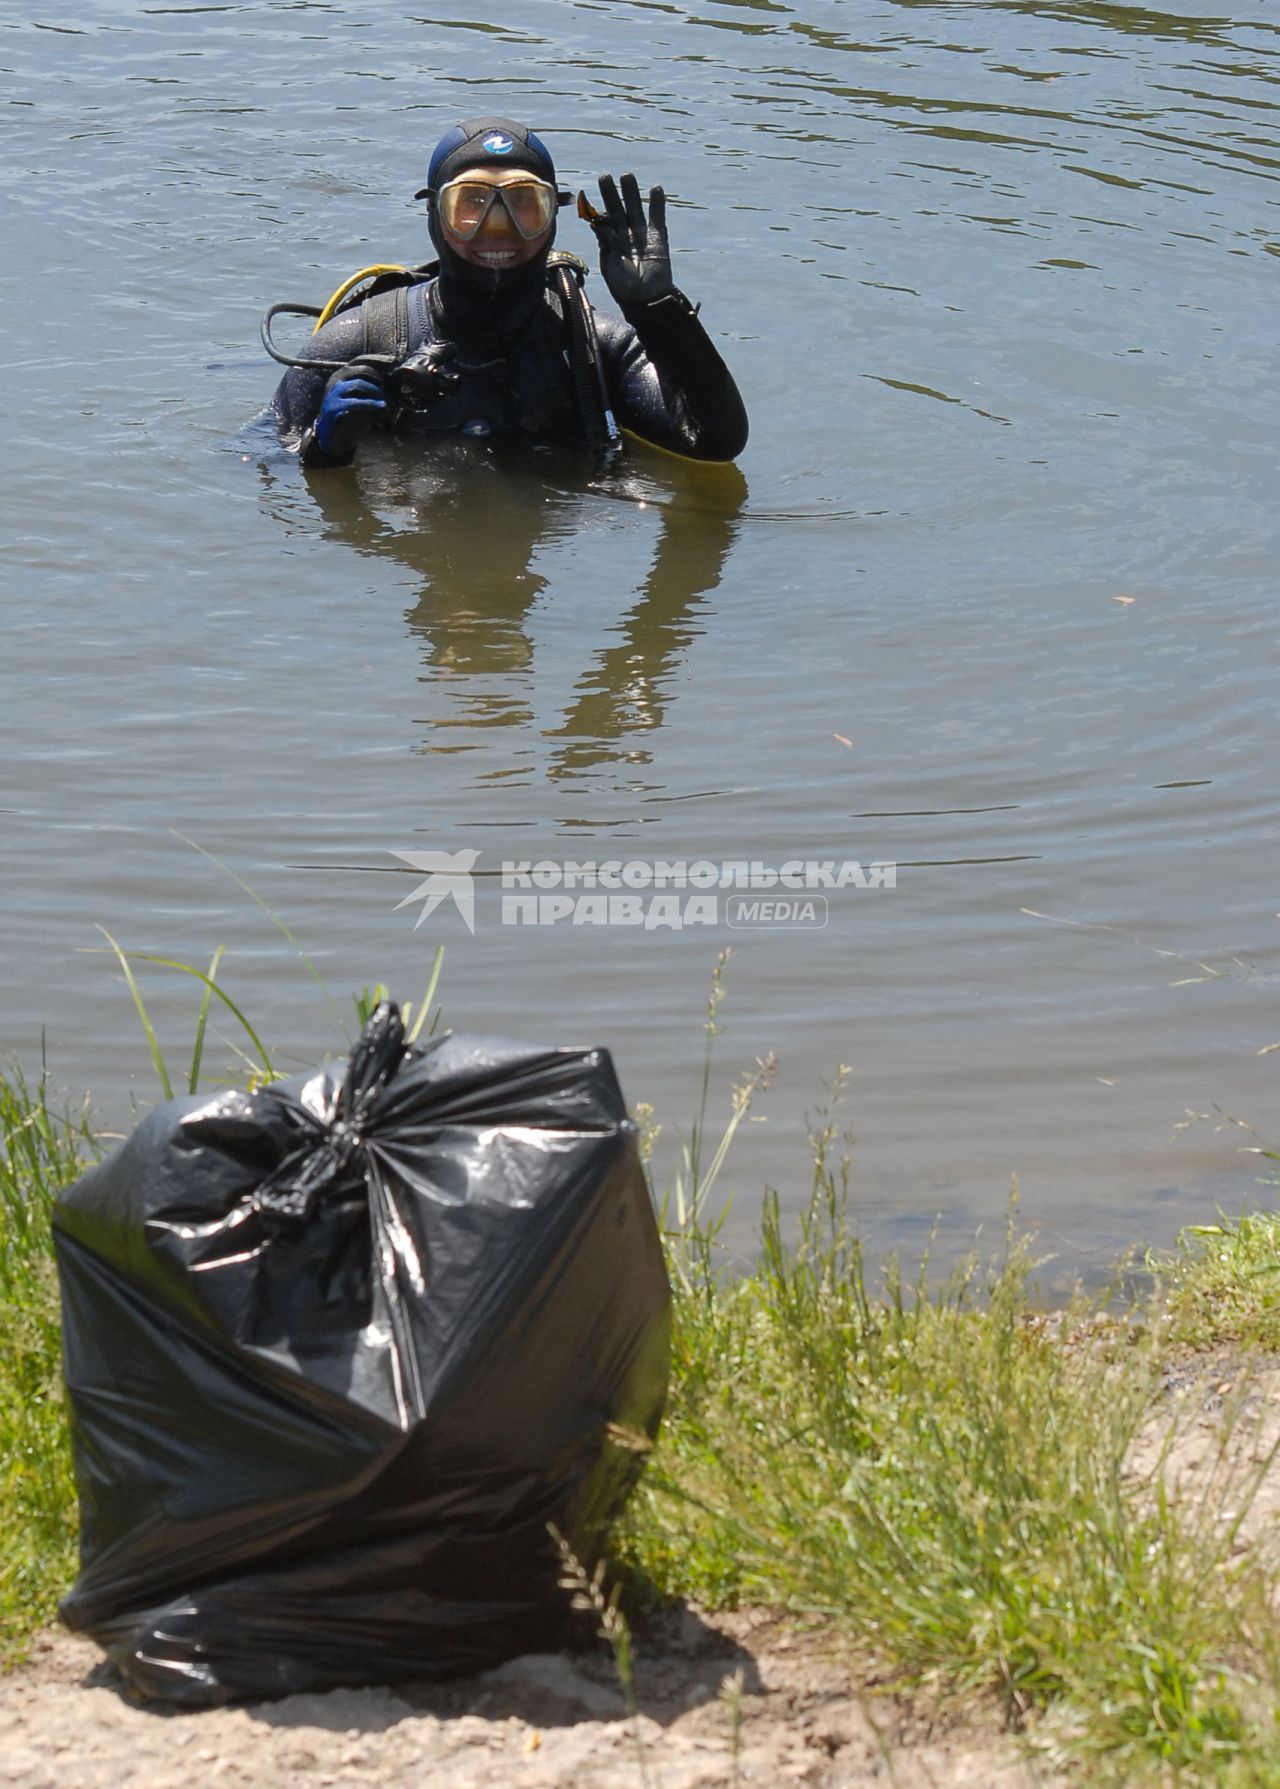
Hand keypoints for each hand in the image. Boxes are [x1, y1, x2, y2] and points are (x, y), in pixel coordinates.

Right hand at [312, 361, 389, 459]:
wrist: (334, 439)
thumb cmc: (352, 419)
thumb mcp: (365, 401)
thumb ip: (374, 391)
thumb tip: (393, 386)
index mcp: (344, 376)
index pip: (361, 361)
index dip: (378, 361)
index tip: (394, 364)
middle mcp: (337, 381)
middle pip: (361, 370)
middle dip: (380, 378)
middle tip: (391, 389)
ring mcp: (334, 393)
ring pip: (359, 384)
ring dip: (377, 392)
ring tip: (388, 401)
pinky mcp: (333, 407)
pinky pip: (354, 402)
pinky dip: (370, 403)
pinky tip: (381, 406)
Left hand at [581, 172, 673, 307]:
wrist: (647, 300)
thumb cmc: (625, 288)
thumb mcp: (611, 266)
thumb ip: (606, 245)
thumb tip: (597, 224)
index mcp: (610, 243)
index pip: (603, 222)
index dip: (596, 211)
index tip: (587, 199)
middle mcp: (625, 235)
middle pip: (617, 209)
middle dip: (611, 193)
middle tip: (604, 176)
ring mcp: (642, 234)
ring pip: (635, 209)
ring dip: (631, 192)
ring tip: (627, 176)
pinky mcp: (658, 238)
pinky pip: (657, 218)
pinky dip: (658, 204)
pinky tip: (656, 189)